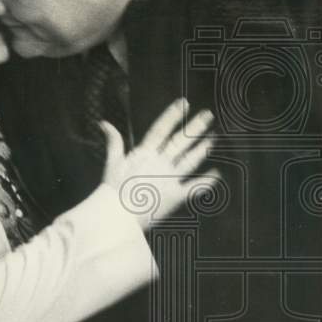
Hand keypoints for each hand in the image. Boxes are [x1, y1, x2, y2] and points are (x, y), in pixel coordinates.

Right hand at [101, 98, 219, 229]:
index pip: (161, 129)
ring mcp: (169, 179)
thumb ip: (113, 142)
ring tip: (212, 138)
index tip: (184, 104)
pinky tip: (217, 174)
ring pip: (190, 160)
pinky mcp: (175, 196)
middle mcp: (159, 163)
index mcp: (144, 155)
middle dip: (195, 127)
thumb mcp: (112, 163)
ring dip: (202, 148)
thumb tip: (104, 123)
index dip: (173, 115)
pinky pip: (195, 188)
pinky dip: (207, 182)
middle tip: (208, 115)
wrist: (117, 217)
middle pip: (180, 141)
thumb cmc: (112, 191)